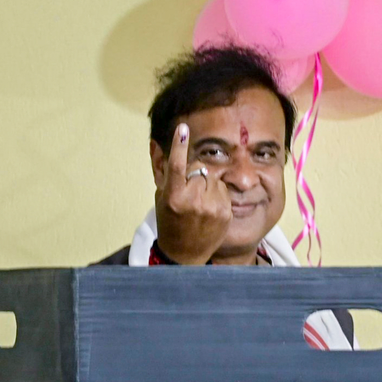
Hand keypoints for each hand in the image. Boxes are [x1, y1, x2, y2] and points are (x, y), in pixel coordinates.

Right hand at [154, 123, 231, 263]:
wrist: (185, 253)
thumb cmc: (169, 221)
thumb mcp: (161, 197)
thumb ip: (162, 171)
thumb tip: (155, 143)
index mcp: (174, 197)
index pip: (177, 165)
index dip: (179, 145)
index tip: (183, 128)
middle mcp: (193, 201)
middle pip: (199, 169)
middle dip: (195, 174)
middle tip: (189, 191)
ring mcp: (212, 207)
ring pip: (213, 178)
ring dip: (207, 184)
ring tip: (199, 201)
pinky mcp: (225, 213)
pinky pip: (223, 190)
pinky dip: (217, 194)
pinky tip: (209, 208)